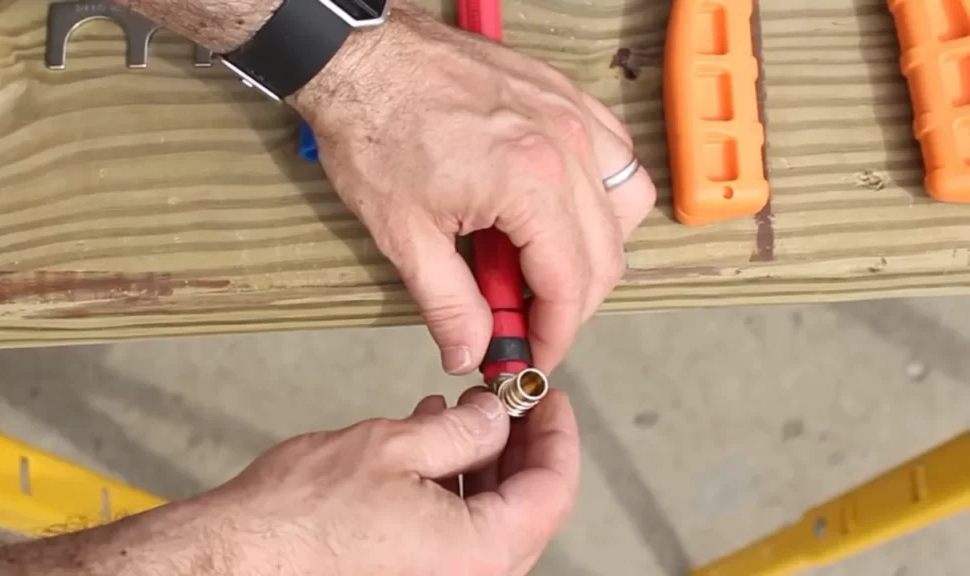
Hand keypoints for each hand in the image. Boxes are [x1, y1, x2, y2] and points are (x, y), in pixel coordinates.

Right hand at [186, 388, 579, 574]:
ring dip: (484, 459)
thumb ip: (466, 429)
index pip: (552, 491)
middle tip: (510, 397)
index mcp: (480, 555)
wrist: (240, 556)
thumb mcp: (398, 447)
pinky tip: (432, 439)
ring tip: (464, 410)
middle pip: (527, 506)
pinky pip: (456, 529)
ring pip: (491, 516)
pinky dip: (455, 483)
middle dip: (521, 445)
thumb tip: (499, 415)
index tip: (550, 395)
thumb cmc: (305, 513)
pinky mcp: (412, 574)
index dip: (558, 435)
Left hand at [292, 3, 655, 374]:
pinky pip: (616, 154)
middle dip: (570, 304)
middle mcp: (567, 145)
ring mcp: (572, 113)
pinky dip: (600, 194)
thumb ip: (446, 304)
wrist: (361, 56)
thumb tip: (469, 351)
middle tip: (527, 320)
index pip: (570, 284)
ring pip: (626, 205)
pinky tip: (559, 208)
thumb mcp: (403, 234)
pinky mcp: (565, 95)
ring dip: (594, 249)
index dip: (554, 334)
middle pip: (606, 255)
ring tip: (543, 264)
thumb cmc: (376, 130)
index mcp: (531, 183)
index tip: (532, 354)